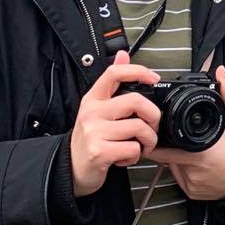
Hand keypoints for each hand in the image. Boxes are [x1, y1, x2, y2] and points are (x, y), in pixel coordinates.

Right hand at [68, 51, 161, 196]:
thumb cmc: (89, 138)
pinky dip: (136, 156)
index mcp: (93, 98)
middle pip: (136, 101)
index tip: (153, 78)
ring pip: (139, 128)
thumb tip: (122, 55)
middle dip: (153, 116)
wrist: (71, 169)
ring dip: (148, 140)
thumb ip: (113, 82)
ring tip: (140, 145)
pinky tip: (126, 157)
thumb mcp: (97, 108)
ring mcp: (94, 132)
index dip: (138, 71)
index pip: (114, 73)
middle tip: (152, 126)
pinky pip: (132, 149)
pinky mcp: (99, 152)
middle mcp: (92, 112)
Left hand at [147, 65, 224, 202]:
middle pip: (167, 156)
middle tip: (176, 135)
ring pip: (172, 167)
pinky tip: (196, 161)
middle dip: (168, 144)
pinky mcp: (193, 193)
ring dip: (175, 156)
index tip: (156, 129)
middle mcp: (194, 174)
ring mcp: (192, 186)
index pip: (165, 149)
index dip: (158, 138)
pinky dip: (182, 169)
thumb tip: (221, 73)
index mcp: (201, 155)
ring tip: (191, 147)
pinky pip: (179, 178)